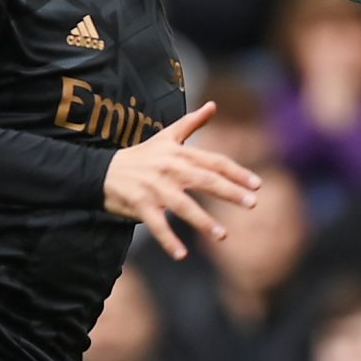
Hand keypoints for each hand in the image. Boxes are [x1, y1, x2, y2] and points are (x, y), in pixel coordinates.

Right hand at [103, 100, 260, 259]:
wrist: (103, 170)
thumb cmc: (141, 156)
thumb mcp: (166, 136)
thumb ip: (191, 123)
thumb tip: (213, 105)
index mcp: (179, 154)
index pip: (214, 162)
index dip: (236, 172)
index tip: (257, 184)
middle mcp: (169, 169)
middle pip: (204, 180)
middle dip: (229, 192)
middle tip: (252, 203)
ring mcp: (155, 188)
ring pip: (183, 205)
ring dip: (203, 221)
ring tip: (222, 235)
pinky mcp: (140, 205)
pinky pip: (157, 225)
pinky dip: (168, 240)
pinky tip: (181, 254)